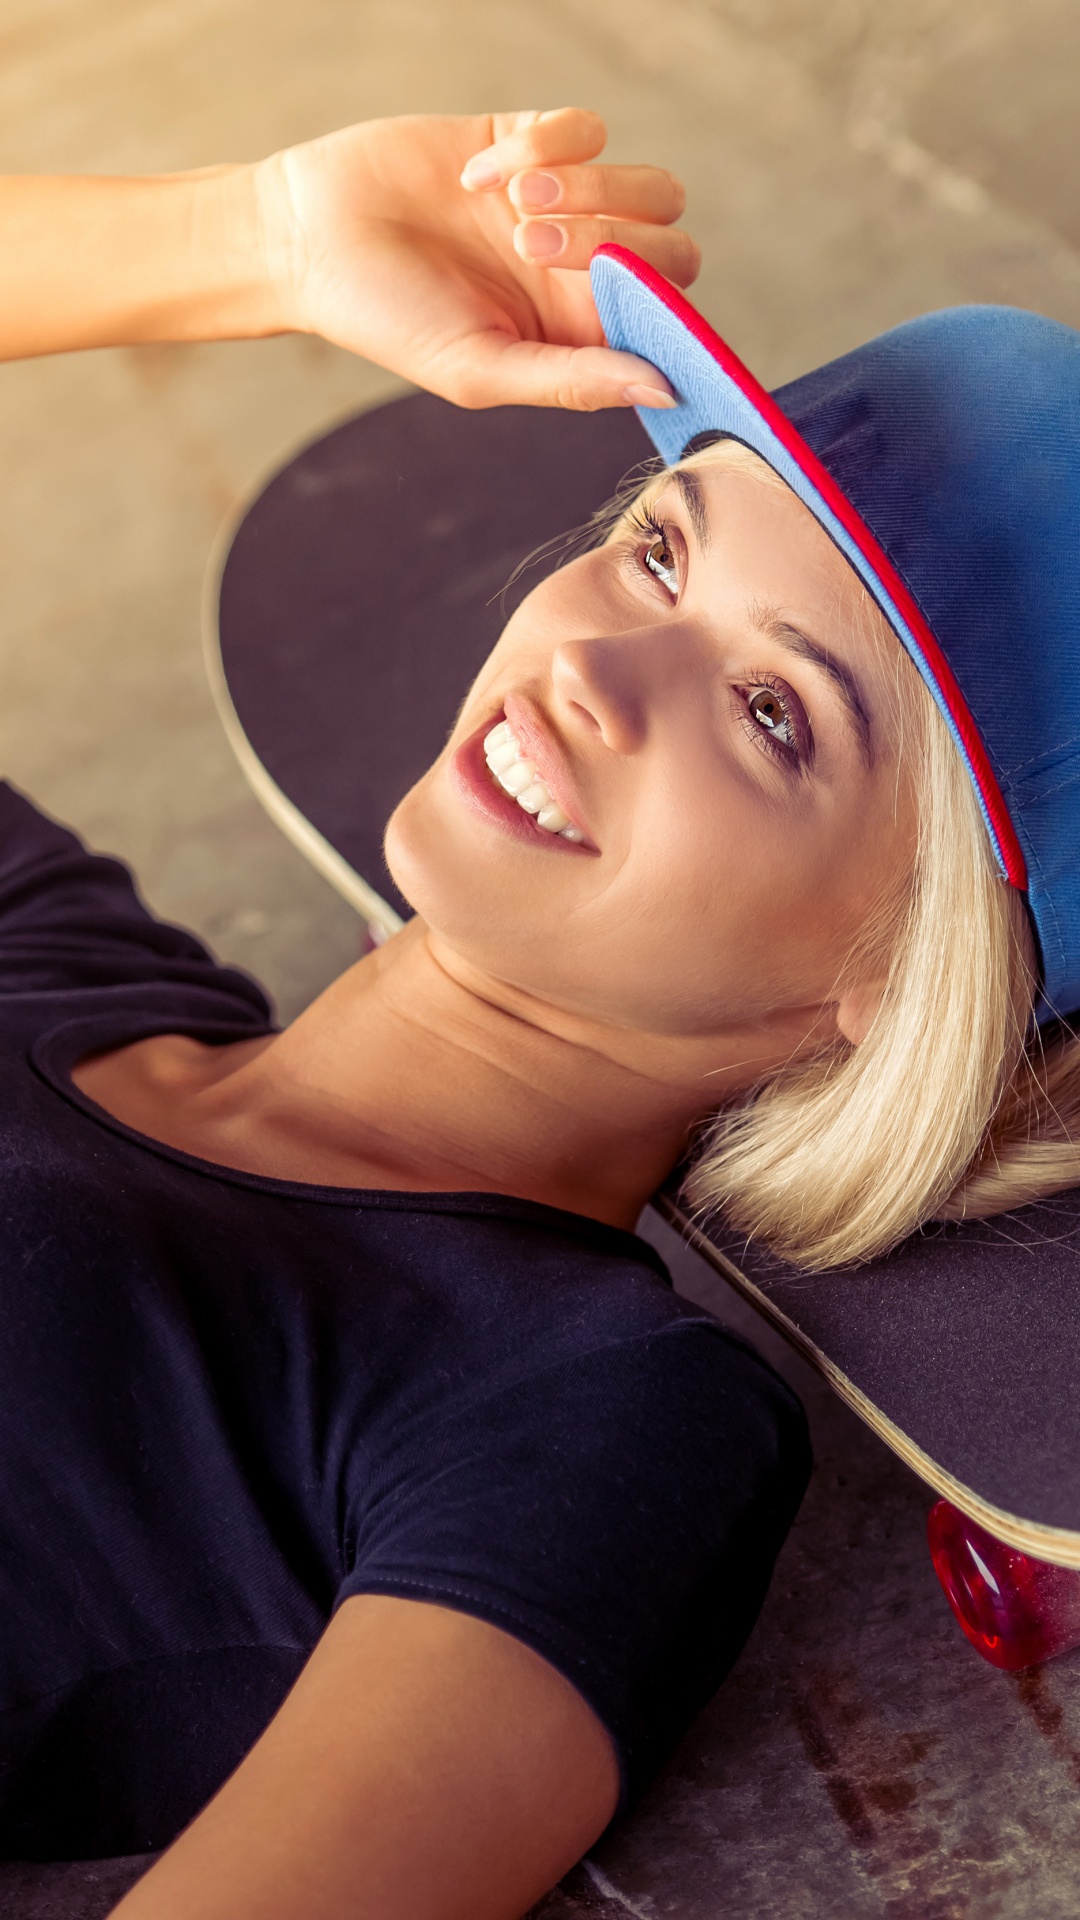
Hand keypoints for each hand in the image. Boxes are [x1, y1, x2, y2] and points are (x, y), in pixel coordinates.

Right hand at [257, 109, 698, 410]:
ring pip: (648, 186)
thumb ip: (573, 381)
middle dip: (613, 242)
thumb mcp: (479, 369)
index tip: (616, 302)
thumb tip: (664, 386)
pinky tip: (477, 175)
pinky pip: (587, 128)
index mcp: (578, 336)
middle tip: (531, 246)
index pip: (666, 323)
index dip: (662, 311)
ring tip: (513, 207)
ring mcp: (567, 204)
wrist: (310, 238)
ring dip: (590, 189)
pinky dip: (543, 146)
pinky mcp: (534, 141)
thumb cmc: (387, 320)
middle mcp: (584, 273)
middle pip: (671, 250)